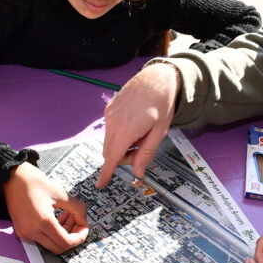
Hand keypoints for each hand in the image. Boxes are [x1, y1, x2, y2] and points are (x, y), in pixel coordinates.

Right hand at [3, 162, 88, 253]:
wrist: (11, 177)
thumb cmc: (34, 182)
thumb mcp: (61, 193)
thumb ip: (77, 209)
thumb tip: (84, 220)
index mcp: (43, 222)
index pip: (66, 243)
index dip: (79, 237)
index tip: (84, 227)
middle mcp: (32, 231)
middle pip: (59, 248)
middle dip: (72, 237)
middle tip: (77, 222)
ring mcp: (25, 233)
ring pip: (51, 245)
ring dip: (63, 235)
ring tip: (67, 216)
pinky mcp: (21, 231)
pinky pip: (41, 240)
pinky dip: (52, 233)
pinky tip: (56, 218)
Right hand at [97, 63, 178, 187]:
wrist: (157, 78)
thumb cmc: (162, 103)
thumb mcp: (159, 132)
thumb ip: (147, 153)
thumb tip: (138, 172)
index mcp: (126, 129)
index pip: (112, 158)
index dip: (106, 173)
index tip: (100, 184)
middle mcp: (113, 121)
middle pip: (110, 152)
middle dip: (122, 157)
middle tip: (140, 150)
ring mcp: (109, 114)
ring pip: (109, 141)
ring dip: (121, 144)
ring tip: (140, 133)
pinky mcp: (109, 108)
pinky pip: (110, 129)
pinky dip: (120, 133)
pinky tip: (135, 124)